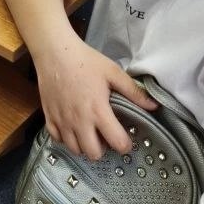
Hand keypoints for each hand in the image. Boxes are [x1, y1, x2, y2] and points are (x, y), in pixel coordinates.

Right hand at [34, 36, 156, 158]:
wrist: (55, 50)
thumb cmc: (85, 60)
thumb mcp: (112, 72)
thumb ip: (133, 91)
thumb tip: (154, 106)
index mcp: (98, 110)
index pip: (117, 143)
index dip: (125, 143)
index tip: (124, 136)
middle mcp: (80, 120)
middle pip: (94, 154)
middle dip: (103, 148)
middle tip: (104, 134)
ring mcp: (62, 120)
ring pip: (75, 149)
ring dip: (84, 144)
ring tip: (88, 131)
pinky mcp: (49, 116)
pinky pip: (57, 139)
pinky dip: (65, 137)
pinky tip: (71, 126)